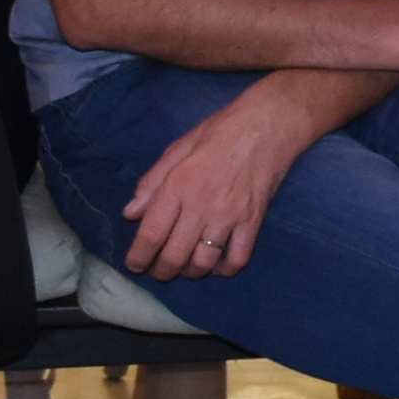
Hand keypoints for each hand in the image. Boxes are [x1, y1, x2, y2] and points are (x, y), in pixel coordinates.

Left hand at [123, 84, 313, 281]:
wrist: (267, 125)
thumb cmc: (219, 132)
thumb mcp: (178, 148)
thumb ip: (152, 182)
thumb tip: (131, 213)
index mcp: (179, 185)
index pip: (151, 233)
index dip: (139, 256)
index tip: (135, 265)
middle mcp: (201, 205)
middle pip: (175, 255)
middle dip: (162, 271)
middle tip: (158, 271)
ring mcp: (229, 216)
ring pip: (203, 263)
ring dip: (190, 273)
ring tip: (185, 269)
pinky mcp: (253, 221)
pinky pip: (237, 259)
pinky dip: (225, 270)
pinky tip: (217, 265)